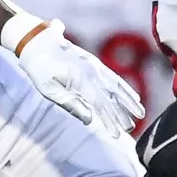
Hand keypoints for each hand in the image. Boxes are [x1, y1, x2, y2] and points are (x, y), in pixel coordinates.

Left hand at [18, 22, 144, 137]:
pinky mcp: (94, 63)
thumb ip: (70, 104)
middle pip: (111, 96)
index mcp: (81, 78)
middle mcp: (92, 70)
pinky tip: (133, 96)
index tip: (117, 135)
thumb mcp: (48, 89)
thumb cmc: (39, 68)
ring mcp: (95, 66)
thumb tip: (89, 119)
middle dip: (122, 114)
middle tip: (131, 129)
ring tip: (140, 114)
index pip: (100, 104)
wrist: (36, 41)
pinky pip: (113, 77)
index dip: (110, 120)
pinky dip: (124, 88)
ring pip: (116, 86)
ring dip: (128, 101)